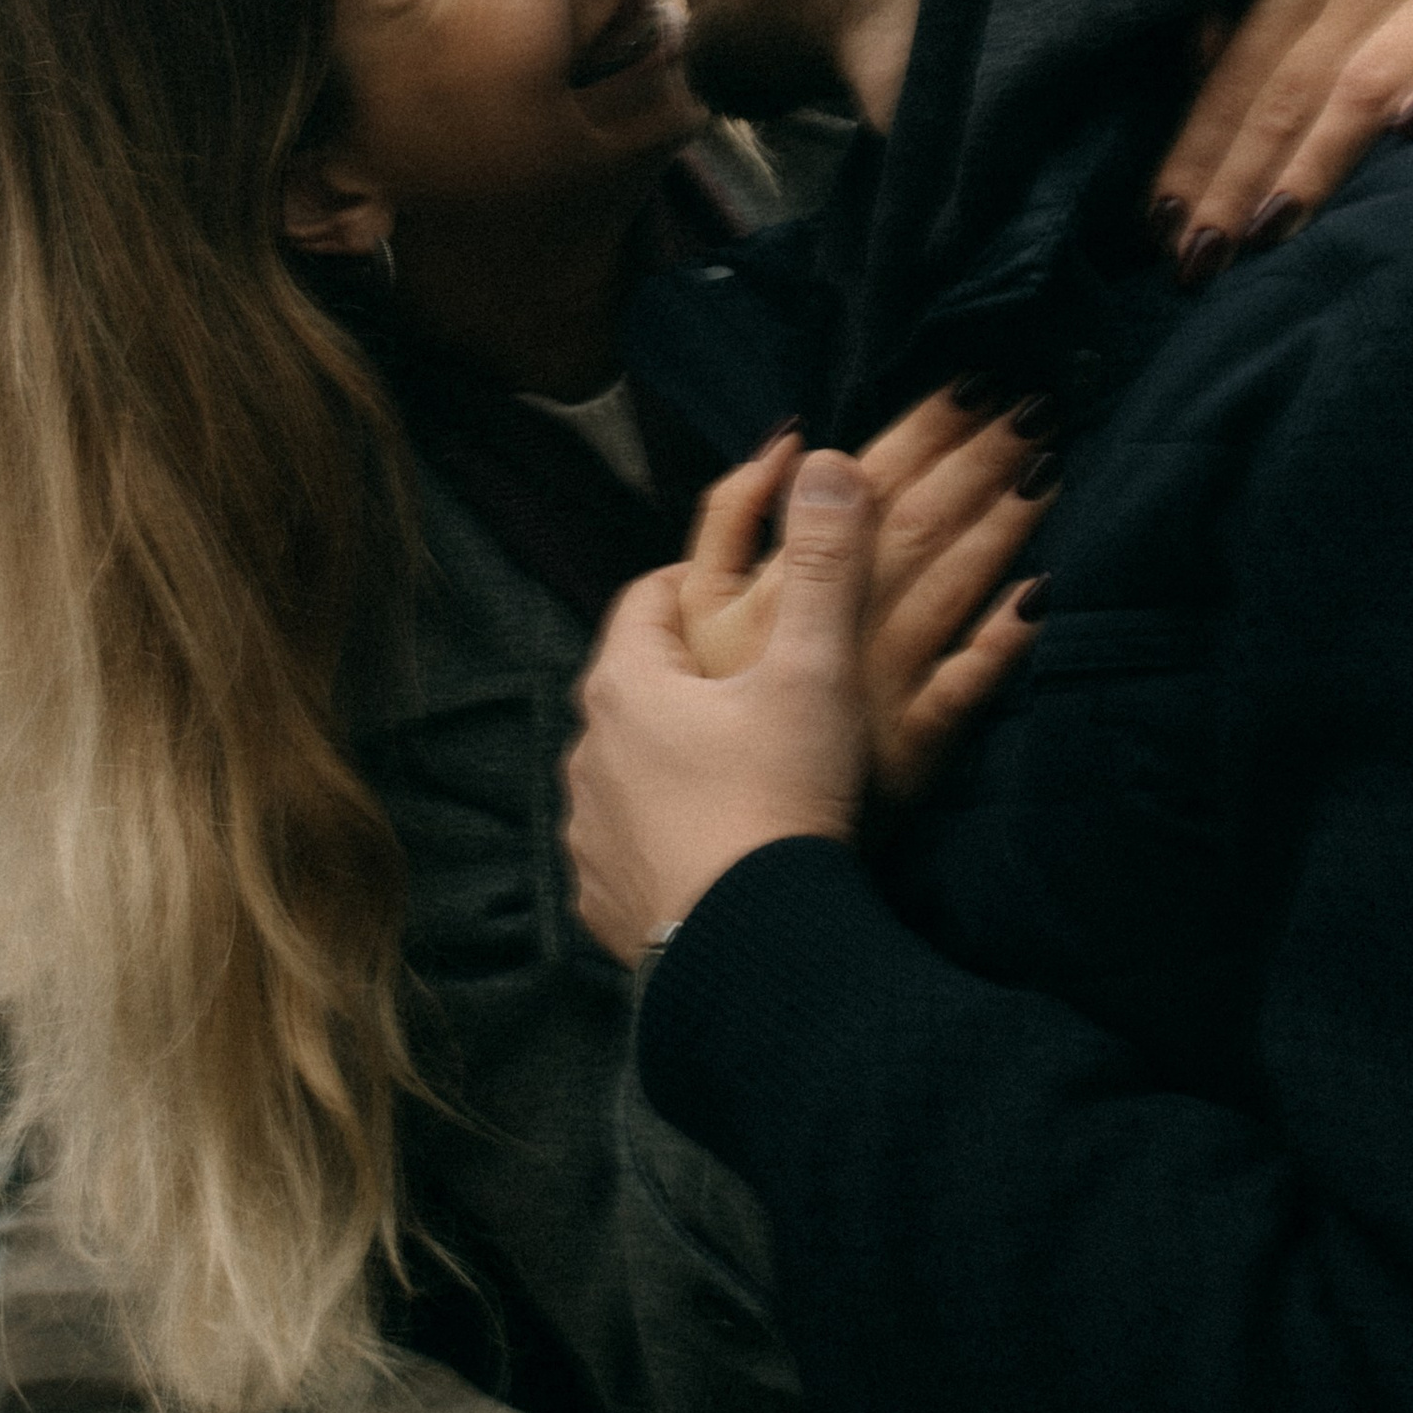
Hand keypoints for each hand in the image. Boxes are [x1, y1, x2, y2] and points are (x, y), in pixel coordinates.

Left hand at [567, 450, 876, 964]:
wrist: (754, 951)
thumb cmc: (779, 797)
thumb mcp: (813, 669)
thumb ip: (824, 562)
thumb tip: (825, 461)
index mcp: (625, 686)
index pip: (643, 601)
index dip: (688, 580)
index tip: (729, 583)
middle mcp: (587, 755)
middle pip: (631, 688)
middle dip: (682, 675)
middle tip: (744, 679)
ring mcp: (589, 834)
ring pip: (624, 771)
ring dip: (667, 761)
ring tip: (732, 771)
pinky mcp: (603, 902)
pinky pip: (626, 851)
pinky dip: (662, 839)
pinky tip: (711, 852)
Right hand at [680, 394, 1046, 794]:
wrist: (721, 854)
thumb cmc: (703, 718)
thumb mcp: (692, 610)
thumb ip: (730, 521)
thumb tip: (796, 447)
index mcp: (777, 588)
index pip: (859, 489)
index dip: (918, 433)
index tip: (970, 384)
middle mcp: (833, 629)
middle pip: (913, 526)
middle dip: (975, 459)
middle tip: (1034, 402)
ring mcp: (879, 688)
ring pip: (947, 590)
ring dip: (999, 526)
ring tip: (1049, 466)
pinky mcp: (913, 750)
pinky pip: (965, 690)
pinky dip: (1003, 642)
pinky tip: (1045, 596)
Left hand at [1151, 0, 1412, 282]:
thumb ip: (1264, 29)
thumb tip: (1190, 81)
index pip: (1239, 75)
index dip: (1197, 154)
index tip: (1162, 229)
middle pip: (1289, 89)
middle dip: (1237, 179)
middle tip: (1201, 259)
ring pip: (1369, 79)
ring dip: (1316, 158)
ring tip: (1271, 227)